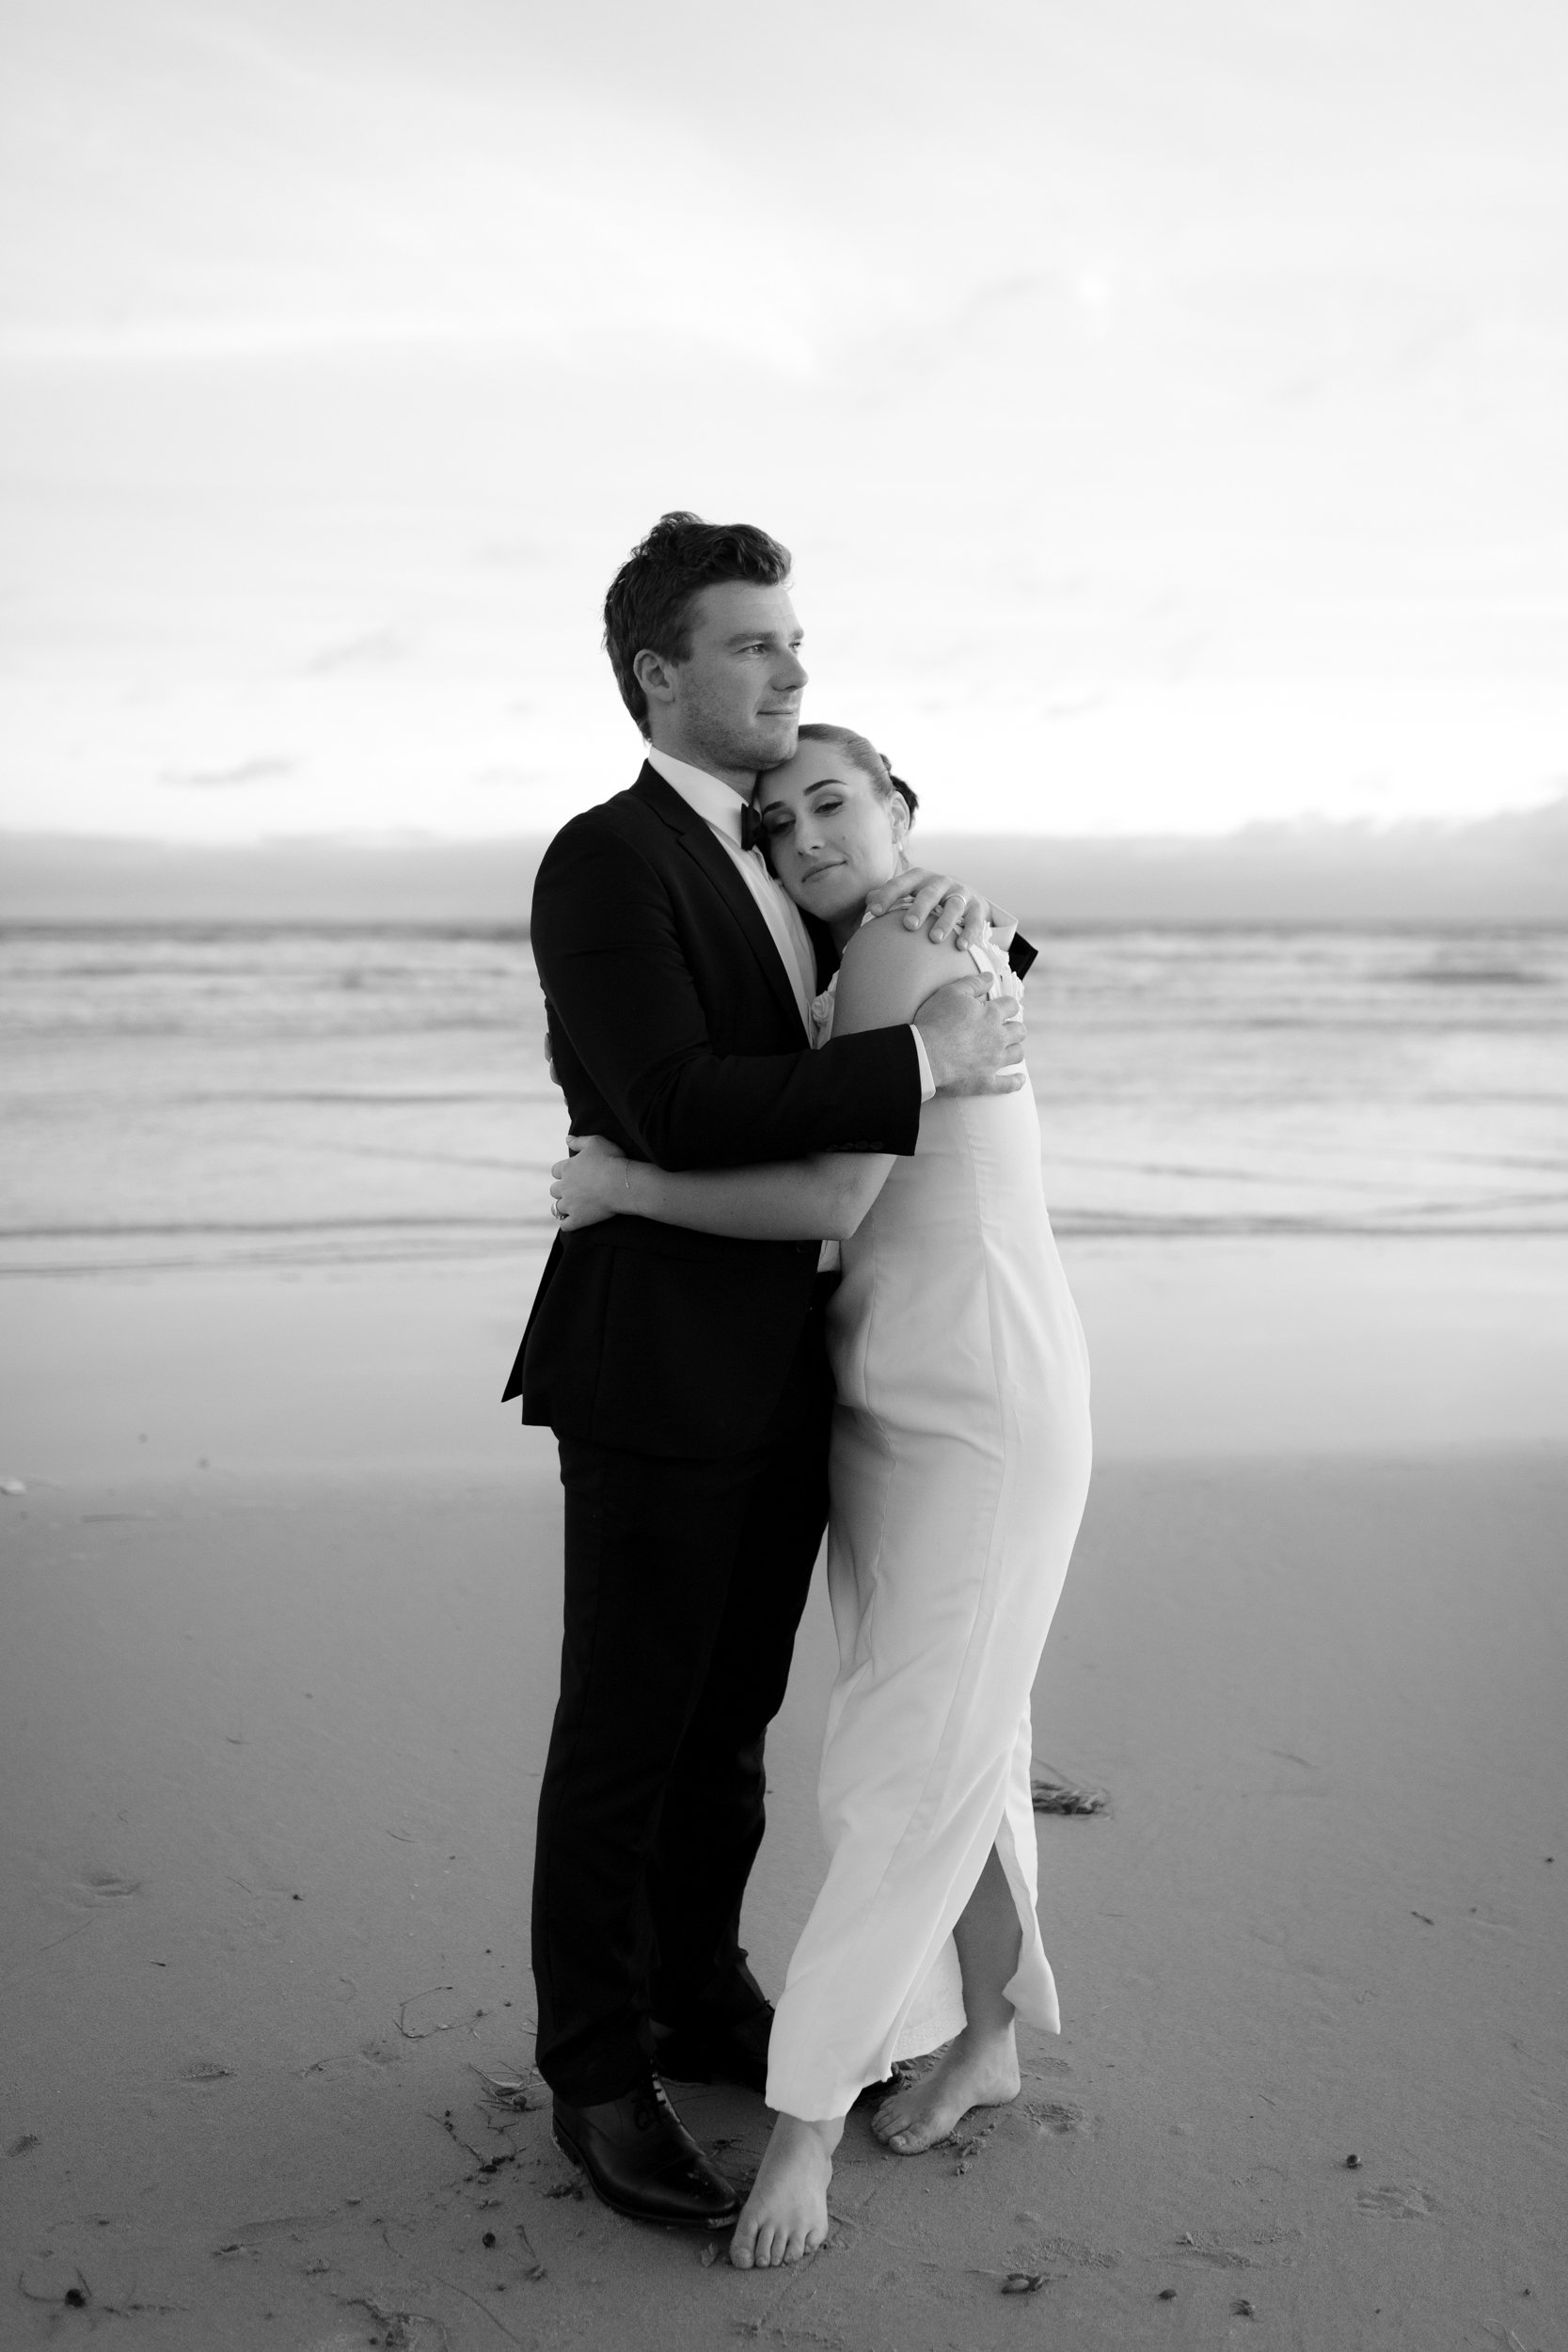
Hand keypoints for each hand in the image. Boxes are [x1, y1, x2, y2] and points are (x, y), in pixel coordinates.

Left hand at [550, 1131, 629, 1229]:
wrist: (621, 1183)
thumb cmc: (611, 1160)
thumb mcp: (595, 1142)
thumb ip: (579, 1141)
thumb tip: (567, 1139)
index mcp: (567, 1168)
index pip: (555, 1170)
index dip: (563, 1172)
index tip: (572, 1173)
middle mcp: (564, 1187)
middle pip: (553, 1190)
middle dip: (561, 1190)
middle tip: (573, 1191)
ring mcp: (570, 1204)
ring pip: (556, 1208)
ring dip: (562, 1207)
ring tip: (572, 1207)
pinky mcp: (578, 1219)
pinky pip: (565, 1225)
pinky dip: (567, 1224)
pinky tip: (573, 1222)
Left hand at [863, 867, 1016, 952]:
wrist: (967, 898)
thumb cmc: (929, 899)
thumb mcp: (910, 893)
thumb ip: (890, 897)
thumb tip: (867, 902)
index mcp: (919, 878)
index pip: (900, 883)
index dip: (887, 895)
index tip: (874, 911)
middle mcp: (941, 882)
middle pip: (929, 893)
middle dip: (919, 908)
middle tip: (909, 926)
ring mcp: (961, 893)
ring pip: (954, 906)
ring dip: (945, 922)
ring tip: (935, 939)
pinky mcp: (978, 907)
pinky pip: (975, 920)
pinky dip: (970, 933)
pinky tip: (961, 946)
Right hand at [912, 975, 1026, 1094]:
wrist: (925, 1056)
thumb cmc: (935, 1022)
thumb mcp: (951, 993)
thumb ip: (973, 983)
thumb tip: (990, 977)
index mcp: (991, 1015)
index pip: (1011, 1005)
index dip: (1008, 1005)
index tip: (1003, 1007)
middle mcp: (998, 1038)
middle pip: (1019, 1031)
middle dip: (1015, 1028)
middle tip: (1007, 1028)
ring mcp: (994, 1061)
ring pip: (1017, 1054)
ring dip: (1015, 1050)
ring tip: (1010, 1049)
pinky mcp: (986, 1082)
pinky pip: (1008, 1084)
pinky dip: (1016, 1082)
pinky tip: (1019, 1079)